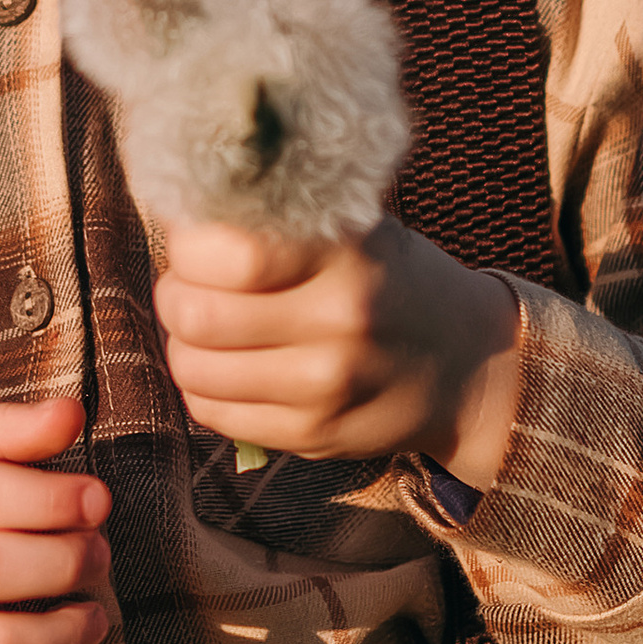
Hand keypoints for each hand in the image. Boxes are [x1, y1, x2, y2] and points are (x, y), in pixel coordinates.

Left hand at [153, 218, 520, 477]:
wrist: (468, 363)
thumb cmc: (388, 279)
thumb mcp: (353, 227)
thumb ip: (277, 215)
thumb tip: (179, 207)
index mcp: (348, 251)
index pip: (226, 250)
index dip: (188, 244)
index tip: (194, 238)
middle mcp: (339, 320)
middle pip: (196, 313)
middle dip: (174, 293)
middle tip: (189, 283)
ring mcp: (325, 387)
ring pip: (192, 367)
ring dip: (183, 342)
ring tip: (209, 326)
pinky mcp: (312, 436)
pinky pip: (211, 412)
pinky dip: (204, 386)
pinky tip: (231, 365)